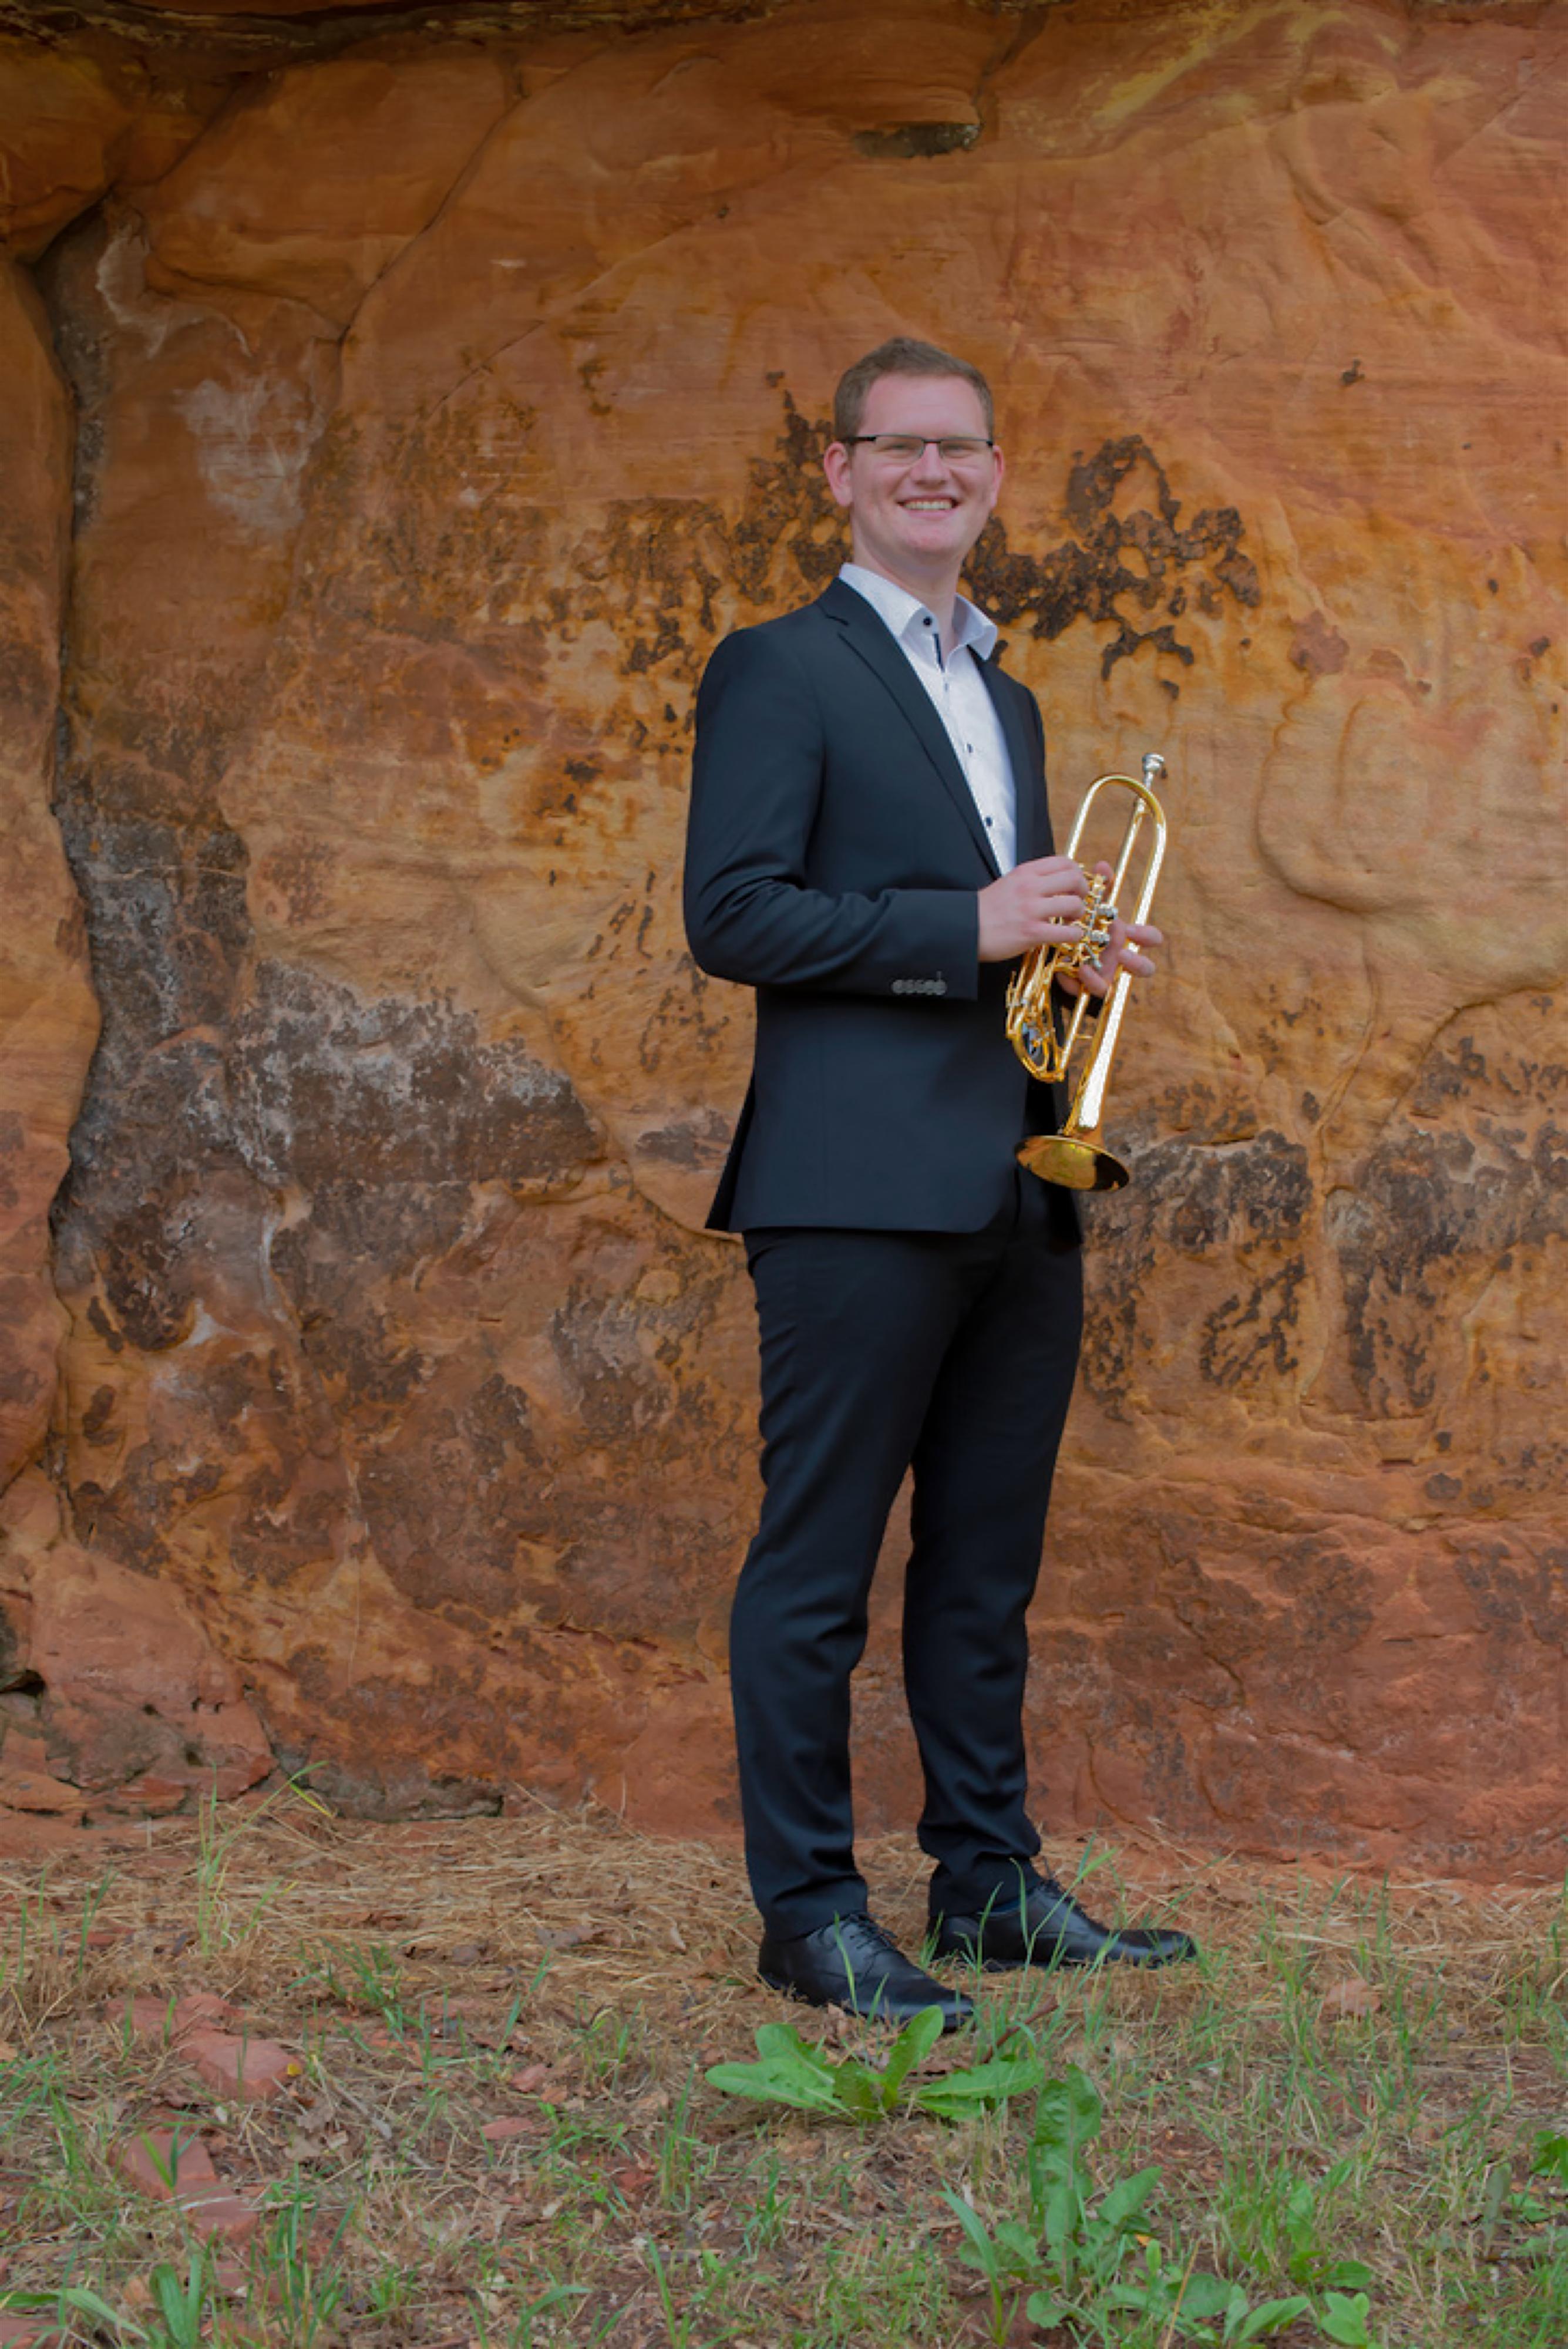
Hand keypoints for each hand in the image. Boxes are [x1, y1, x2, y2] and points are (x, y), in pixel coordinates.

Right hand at [976, 855, 1089, 962]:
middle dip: (1083, 891)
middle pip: (1074, 879)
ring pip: (1074, 904)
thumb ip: (1031, 880)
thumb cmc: (985, 910)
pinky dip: (1074, 935)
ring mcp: (1031, 909)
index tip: (1075, 884)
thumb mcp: (1008, 883)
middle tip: (1078, 902)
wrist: (965, 928)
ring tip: (1072, 921)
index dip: (1076, 873)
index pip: (1064, 862)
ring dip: (1079, 914)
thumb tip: (1052, 883)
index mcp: (1025, 873)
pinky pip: (1066, 932)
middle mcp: (1030, 887)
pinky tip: (1068, 936)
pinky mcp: (1032, 932)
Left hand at [1055, 861, 1163, 997]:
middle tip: (1123, 954)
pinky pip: (1094, 988)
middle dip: (1139, 963)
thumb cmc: (1080, 923)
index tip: (1134, 931)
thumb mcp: (1089, 906)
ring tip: (1097, 970)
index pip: (1149, 940)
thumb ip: (1098, 887)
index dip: (1148, 937)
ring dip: (1103, 983)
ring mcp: (1105, 973)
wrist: (1054, 940)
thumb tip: (1102, 864)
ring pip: (1119, 985)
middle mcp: (1118, 958)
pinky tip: (1080, 969)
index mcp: (1124, 939)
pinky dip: (1088, 980)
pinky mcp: (1087, 984)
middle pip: (1144, 969)